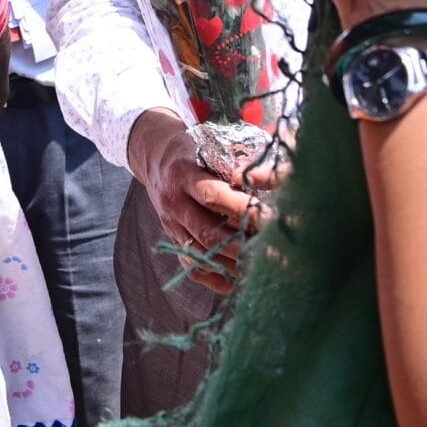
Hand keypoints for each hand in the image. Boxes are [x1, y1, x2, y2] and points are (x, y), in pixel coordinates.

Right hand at [125, 109, 277, 294]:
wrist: (153, 157)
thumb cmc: (191, 149)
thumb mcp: (205, 146)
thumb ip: (230, 164)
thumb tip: (266, 184)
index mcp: (182, 174)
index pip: (212, 195)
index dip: (241, 208)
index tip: (270, 215)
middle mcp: (174, 203)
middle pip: (207, 231)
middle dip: (242, 244)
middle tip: (272, 250)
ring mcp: (170, 225)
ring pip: (200, 254)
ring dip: (231, 264)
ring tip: (259, 267)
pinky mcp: (172, 239)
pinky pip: (190, 266)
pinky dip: (213, 277)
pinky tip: (236, 280)